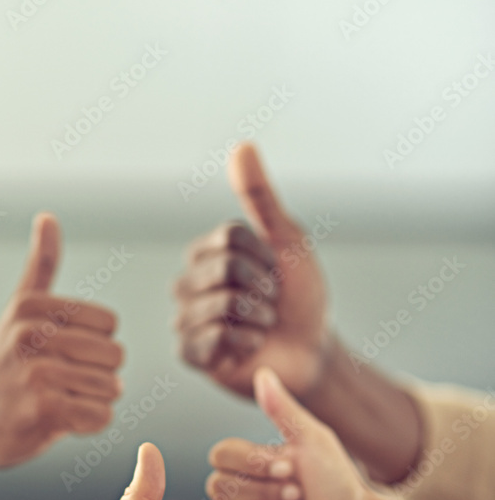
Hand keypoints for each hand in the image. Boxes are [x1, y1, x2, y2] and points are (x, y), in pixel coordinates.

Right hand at [0, 213, 124, 499]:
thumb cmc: (11, 362)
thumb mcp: (22, 309)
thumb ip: (41, 264)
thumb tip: (47, 216)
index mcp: (29, 306)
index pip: (109, 323)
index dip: (96, 344)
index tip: (63, 352)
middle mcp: (29, 334)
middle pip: (115, 355)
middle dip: (100, 374)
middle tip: (65, 381)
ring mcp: (35, 373)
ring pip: (111, 387)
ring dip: (95, 400)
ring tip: (62, 399)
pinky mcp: (44, 410)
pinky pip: (102, 415)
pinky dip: (91, 423)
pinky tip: (63, 420)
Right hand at [175, 143, 329, 398]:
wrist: (312, 350)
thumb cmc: (300, 295)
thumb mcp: (287, 240)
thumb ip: (260, 196)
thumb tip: (242, 146)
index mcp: (207, 251)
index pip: (230, 238)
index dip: (265, 257)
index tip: (277, 272)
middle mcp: (188, 282)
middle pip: (225, 268)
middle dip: (263, 287)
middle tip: (272, 302)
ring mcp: (186, 318)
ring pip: (222, 305)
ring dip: (259, 318)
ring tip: (263, 325)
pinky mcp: (191, 354)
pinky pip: (214, 339)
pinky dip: (246, 342)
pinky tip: (251, 346)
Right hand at [206, 368, 371, 499]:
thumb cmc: (337, 482)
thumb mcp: (312, 439)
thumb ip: (283, 409)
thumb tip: (263, 372)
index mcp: (250, 462)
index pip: (220, 454)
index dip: (251, 462)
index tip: (289, 467)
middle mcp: (240, 490)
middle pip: (219, 485)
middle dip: (266, 491)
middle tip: (298, 494)